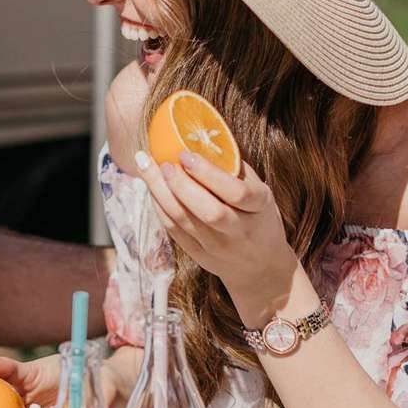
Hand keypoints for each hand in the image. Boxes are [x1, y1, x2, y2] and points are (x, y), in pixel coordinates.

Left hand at [133, 149, 298, 315]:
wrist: (260, 267)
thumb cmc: (259, 219)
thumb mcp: (261, 193)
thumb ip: (236, 170)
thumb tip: (203, 139)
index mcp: (259, 209)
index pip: (236, 192)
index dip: (208, 173)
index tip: (186, 153)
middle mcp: (238, 230)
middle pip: (208, 211)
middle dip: (180, 184)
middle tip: (163, 162)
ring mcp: (217, 246)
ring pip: (184, 221)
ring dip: (160, 192)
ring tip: (146, 166)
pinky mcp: (199, 255)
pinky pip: (174, 231)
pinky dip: (159, 207)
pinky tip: (151, 187)